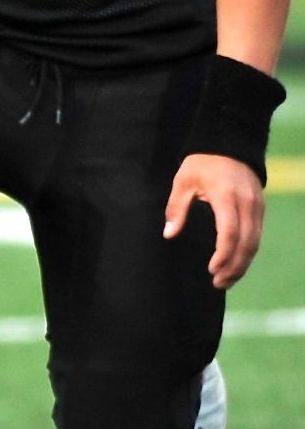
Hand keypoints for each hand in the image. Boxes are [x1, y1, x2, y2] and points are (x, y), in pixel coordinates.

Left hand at [163, 153, 264, 287]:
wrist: (229, 145)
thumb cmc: (202, 163)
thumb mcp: (183, 181)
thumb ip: (177, 208)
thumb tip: (169, 234)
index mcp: (226, 197)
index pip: (229, 232)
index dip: (223, 254)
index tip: (212, 269)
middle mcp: (247, 204)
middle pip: (247, 243)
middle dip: (234, 266)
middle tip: (219, 283)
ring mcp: (257, 206)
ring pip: (255, 242)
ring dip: (243, 264)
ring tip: (226, 280)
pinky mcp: (260, 209)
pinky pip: (257, 235)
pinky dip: (248, 252)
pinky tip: (236, 264)